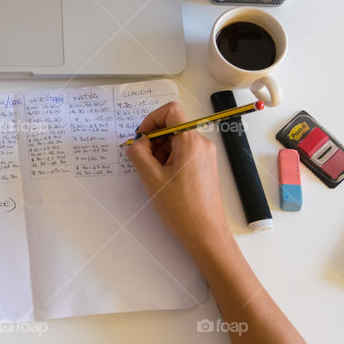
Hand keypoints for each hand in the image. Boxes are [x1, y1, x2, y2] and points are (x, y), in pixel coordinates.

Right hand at [125, 102, 228, 252]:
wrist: (205, 233)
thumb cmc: (181, 208)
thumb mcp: (151, 178)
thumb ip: (139, 153)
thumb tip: (137, 142)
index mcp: (191, 142)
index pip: (171, 111)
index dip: (152, 119)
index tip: (142, 137)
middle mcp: (202, 144)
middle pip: (172, 127)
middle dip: (154, 140)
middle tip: (145, 162)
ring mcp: (205, 155)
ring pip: (177, 140)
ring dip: (161, 152)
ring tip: (156, 176)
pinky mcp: (205, 166)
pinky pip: (184, 152)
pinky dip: (170, 160)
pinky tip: (165, 180)